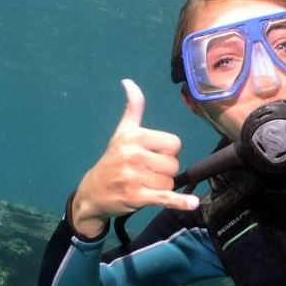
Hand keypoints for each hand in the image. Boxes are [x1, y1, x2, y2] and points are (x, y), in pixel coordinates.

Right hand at [71, 79, 198, 237]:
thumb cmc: (113, 160)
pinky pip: (165, 197)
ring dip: (161, 186)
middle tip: (144, 173)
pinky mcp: (137, 196)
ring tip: (142, 184)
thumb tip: (129, 82)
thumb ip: (133, 109)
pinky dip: (179, 202)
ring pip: (170, 182)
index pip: (174, 144)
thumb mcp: (122, 133)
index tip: (152, 156)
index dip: (168, 152)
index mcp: (133, 137)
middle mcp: (133, 154)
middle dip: (163, 171)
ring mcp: (134, 176)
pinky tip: (192, 203)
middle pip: (173, 164)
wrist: (92, 192)